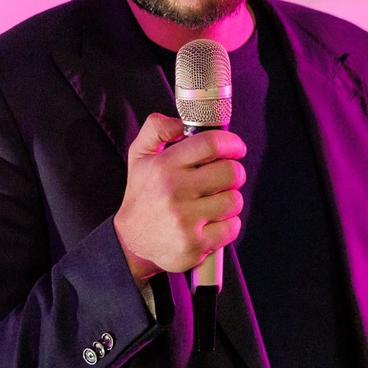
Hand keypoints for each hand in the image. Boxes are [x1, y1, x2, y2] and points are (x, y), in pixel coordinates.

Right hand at [114, 113, 245, 284]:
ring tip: (212, 203)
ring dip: (229, 201)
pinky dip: (226, 225)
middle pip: (231, 172)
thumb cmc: (143, 194)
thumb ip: (156, 128)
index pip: (211, 144)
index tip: (236, 148)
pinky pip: (232, 227)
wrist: (131, 241)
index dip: (231, 143)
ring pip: (234, 201)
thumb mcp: (139, 156)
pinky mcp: (195, 245)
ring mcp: (185, 220)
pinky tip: (210, 224)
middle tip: (224, 178)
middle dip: (234, 173)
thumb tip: (179, 122)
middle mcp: (174, 192)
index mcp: (164, 166)